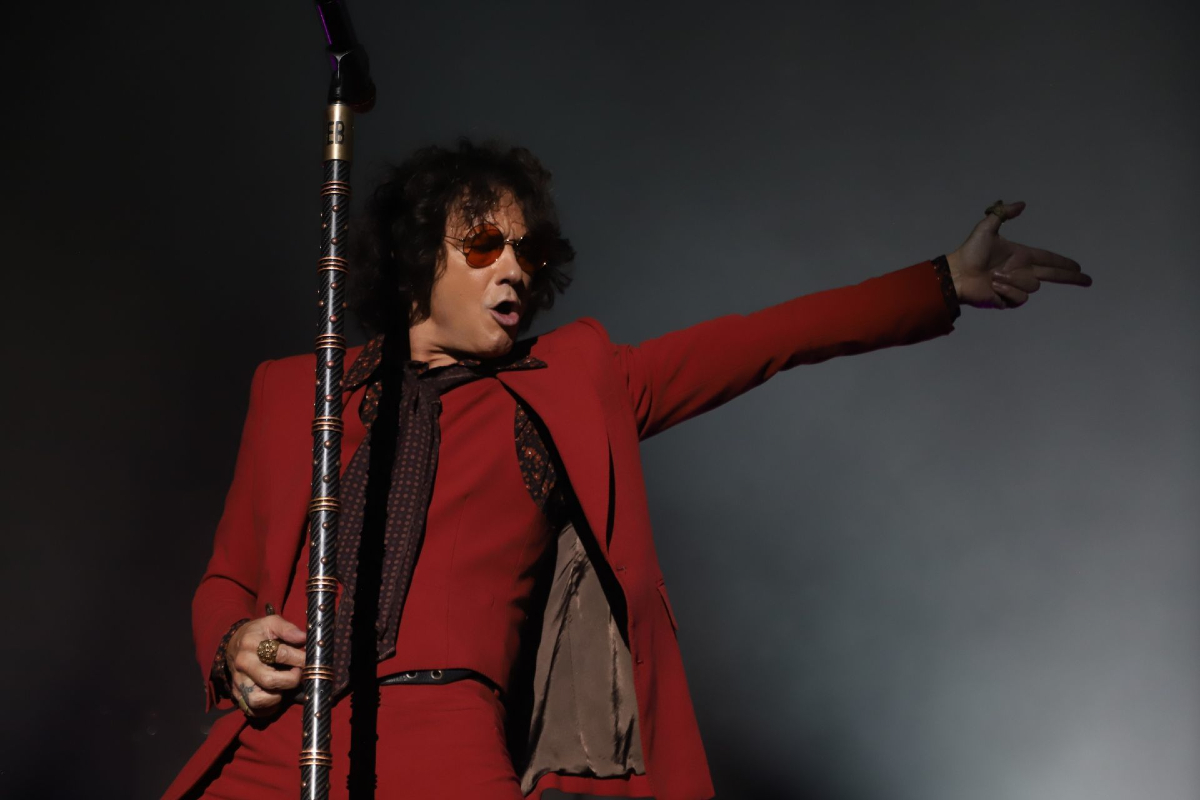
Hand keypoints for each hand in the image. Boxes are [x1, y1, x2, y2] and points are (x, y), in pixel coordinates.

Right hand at [224, 613, 305, 717]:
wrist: (234, 645)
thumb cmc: (258, 633)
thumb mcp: (271, 623)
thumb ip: (288, 629)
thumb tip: (304, 638)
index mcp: (251, 644)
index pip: (279, 654)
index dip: (299, 658)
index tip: (310, 659)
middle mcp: (243, 664)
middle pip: (269, 680)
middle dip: (291, 680)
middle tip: (299, 673)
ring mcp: (238, 682)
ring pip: (258, 700)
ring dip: (277, 697)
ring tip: (285, 685)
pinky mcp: (237, 695)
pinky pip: (253, 710)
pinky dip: (268, 708)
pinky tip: (276, 696)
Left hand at [946, 200, 1092, 308]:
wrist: (957, 274)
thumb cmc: (970, 252)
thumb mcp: (986, 228)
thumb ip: (1004, 214)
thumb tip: (1022, 203)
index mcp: (1021, 256)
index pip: (1049, 259)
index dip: (1064, 263)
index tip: (1078, 267)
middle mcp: (1022, 271)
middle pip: (1054, 275)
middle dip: (1071, 278)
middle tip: (1087, 280)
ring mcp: (1016, 287)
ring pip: (1033, 285)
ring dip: (1015, 280)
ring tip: (995, 277)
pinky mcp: (1009, 300)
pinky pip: (1021, 297)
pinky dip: (1008, 291)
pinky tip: (994, 287)